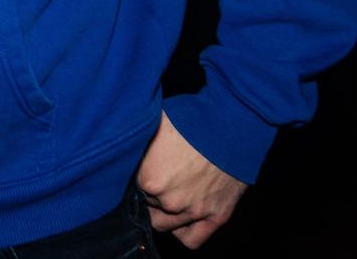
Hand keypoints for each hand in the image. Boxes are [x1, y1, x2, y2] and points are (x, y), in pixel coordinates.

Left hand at [135, 111, 246, 248]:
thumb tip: (122, 148)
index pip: (131, 188)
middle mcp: (169, 201)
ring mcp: (194, 211)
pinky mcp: (217, 216)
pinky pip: (191, 239)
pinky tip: (182, 218)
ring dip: (164, 213)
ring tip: (171, 194)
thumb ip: (137, 143)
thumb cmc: (194, 118)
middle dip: (151, 194)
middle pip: (148, 207)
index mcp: (149, 178)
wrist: (233, 124)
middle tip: (162, 177)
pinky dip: (184, 231)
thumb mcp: (154, 122)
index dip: (139, 176)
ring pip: (165, 225)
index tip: (146, 167)